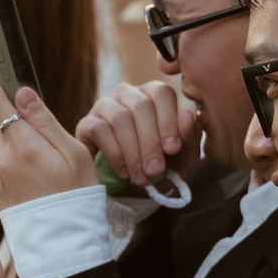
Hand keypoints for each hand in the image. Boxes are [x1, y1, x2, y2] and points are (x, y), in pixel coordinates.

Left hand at [0, 64, 99, 206]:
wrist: (65, 243)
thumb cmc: (77, 195)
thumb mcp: (73, 152)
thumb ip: (44, 120)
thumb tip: (22, 92)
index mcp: (23, 146)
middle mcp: (3, 160)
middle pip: (0, 122)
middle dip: (14, 112)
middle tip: (37, 114)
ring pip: (5, 144)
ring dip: (21, 141)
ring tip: (50, 159)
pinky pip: (6, 164)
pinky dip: (20, 161)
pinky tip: (41, 175)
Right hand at [76, 78, 201, 188]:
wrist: (130, 184)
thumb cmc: (160, 163)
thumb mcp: (182, 155)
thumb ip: (190, 136)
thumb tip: (188, 116)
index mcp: (154, 94)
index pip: (162, 93)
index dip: (168, 121)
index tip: (173, 150)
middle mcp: (128, 94)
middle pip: (141, 106)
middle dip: (151, 142)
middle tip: (156, 171)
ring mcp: (105, 106)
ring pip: (120, 118)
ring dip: (133, 152)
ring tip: (141, 177)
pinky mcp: (87, 123)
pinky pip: (100, 130)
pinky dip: (116, 155)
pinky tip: (124, 172)